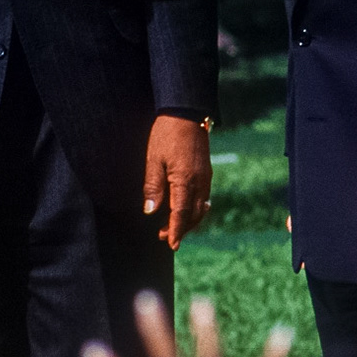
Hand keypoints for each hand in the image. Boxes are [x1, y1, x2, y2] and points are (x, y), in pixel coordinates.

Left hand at [143, 114, 211, 249]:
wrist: (186, 112)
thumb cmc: (166, 134)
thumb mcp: (153, 159)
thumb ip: (153, 187)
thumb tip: (150, 211)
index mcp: (184, 180)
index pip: (181, 213)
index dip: (176, 230)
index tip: (171, 244)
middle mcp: (199, 181)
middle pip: (194, 214)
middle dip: (181, 228)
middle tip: (165, 237)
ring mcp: (205, 176)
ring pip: (201, 207)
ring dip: (189, 220)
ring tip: (173, 225)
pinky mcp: (206, 171)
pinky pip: (203, 196)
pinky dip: (195, 208)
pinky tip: (186, 208)